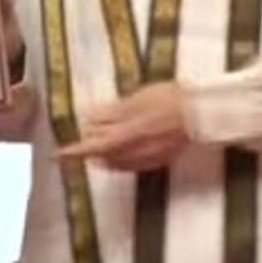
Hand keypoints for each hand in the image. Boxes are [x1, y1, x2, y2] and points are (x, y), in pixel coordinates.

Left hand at [55, 82, 190, 170]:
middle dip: (91, 148)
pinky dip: (122, 157)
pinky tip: (124, 146)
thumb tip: (89, 119)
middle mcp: (136, 153)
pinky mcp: (160, 160)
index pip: (93, 148)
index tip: (58, 155)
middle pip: (104, 157)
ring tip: (104, 137)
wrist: (203, 112)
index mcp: (128, 135)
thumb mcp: (138, 98)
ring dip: (105, 153)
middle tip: (86, 134)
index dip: (74, 152)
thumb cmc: (170, 99)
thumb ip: (113, 112)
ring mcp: (149, 159)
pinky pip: (133, 164)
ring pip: (118, 162)